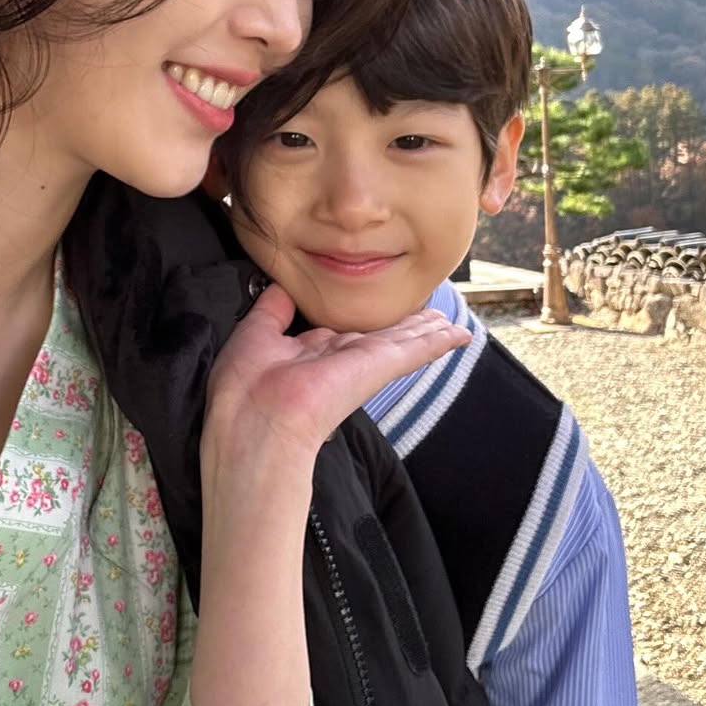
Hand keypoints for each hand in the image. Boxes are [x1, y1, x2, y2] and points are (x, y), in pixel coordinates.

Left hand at [204, 283, 470, 463]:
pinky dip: (438, 341)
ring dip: (427, 332)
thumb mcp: (255, 333)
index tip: (371, 318)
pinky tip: (459, 335)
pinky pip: (414, 350)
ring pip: (402, 342)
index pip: (343, 336)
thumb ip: (272, 308)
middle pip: (380, 339)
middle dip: (404, 328)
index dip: (360, 325)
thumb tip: (279, 284)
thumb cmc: (246, 385)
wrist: (257, 420)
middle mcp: (339, 361)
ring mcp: (361, 365)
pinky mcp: (379, 366)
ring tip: (450, 324)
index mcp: (309, 356)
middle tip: (431, 317)